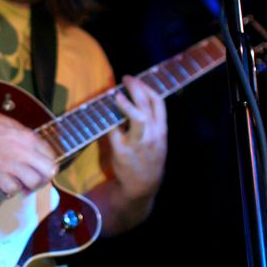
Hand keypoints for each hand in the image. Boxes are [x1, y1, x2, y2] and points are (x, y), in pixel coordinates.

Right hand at [0, 98, 57, 195]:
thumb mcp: (14, 126)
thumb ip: (27, 141)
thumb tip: (36, 153)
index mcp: (28, 138)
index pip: (51, 156)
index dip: (48, 165)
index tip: (42, 169)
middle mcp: (22, 151)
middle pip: (48, 172)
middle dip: (44, 179)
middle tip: (37, 181)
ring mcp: (10, 164)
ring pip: (33, 183)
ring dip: (29, 186)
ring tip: (22, 184)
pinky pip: (12, 189)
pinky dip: (12, 190)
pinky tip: (8, 183)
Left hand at [109, 75, 166, 200]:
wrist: (142, 187)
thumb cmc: (148, 160)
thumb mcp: (157, 142)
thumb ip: (150, 124)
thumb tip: (134, 101)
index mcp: (161, 131)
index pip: (158, 103)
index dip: (147, 88)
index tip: (138, 80)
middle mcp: (153, 136)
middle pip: (147, 106)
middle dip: (136, 89)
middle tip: (126, 79)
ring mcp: (138, 144)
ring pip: (137, 118)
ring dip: (126, 104)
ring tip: (116, 95)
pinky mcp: (123, 152)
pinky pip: (115, 132)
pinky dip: (110, 122)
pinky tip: (104, 116)